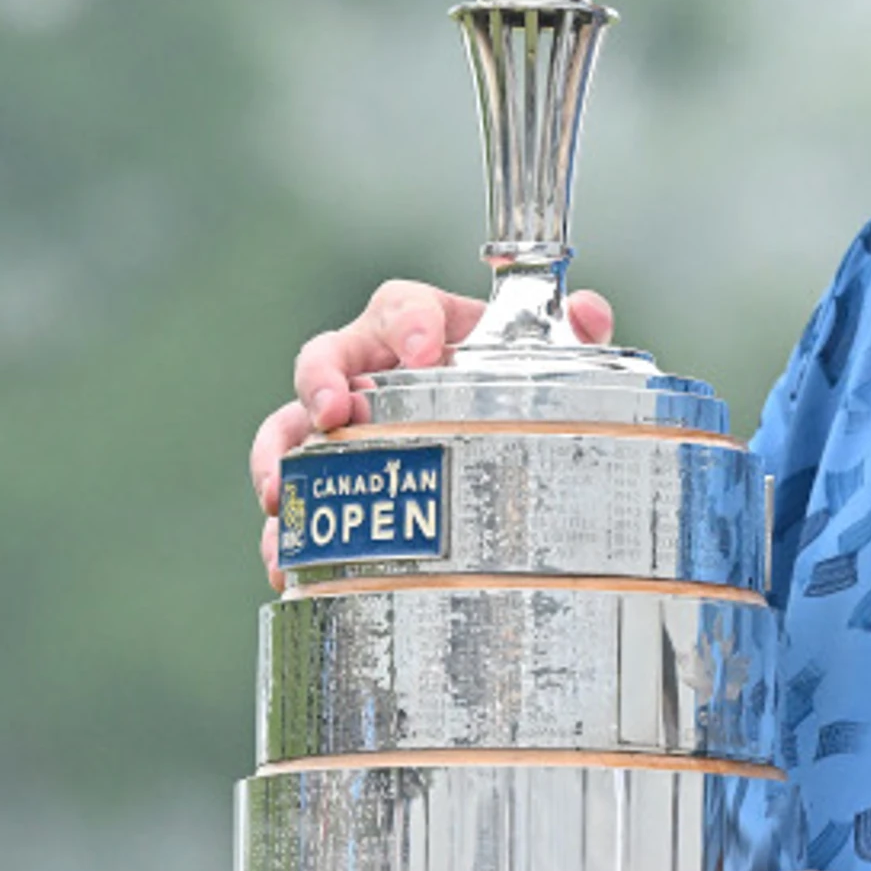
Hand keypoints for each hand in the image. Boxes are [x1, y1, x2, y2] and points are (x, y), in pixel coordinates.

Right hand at [247, 280, 612, 582]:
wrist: (492, 435)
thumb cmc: (508, 386)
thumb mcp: (545, 362)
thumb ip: (573, 334)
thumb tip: (593, 317)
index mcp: (420, 327)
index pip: (401, 306)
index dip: (409, 322)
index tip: (426, 349)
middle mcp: (368, 367)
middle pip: (326, 356)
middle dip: (320, 381)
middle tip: (332, 411)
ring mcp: (340, 423)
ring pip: (289, 423)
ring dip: (277, 455)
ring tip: (278, 493)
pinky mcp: (326, 476)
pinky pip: (294, 495)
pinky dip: (284, 529)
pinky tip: (285, 564)